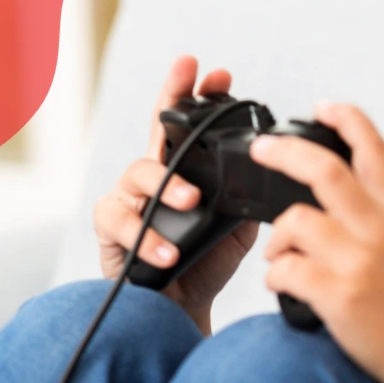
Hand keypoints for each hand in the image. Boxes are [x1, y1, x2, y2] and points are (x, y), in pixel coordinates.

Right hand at [92, 54, 259, 333]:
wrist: (183, 309)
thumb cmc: (207, 263)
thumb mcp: (236, 227)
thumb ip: (244, 198)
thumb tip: (271, 176)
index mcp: (188, 172)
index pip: (192, 127)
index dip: (200, 96)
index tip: (218, 74)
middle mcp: (156, 176)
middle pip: (159, 128)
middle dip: (172, 96)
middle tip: (191, 79)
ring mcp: (131, 198)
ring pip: (140, 172)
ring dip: (168, 185)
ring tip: (190, 200)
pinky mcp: (111, 227)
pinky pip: (122, 221)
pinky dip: (147, 238)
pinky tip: (169, 252)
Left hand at [251, 101, 383, 382]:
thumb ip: (382, 221)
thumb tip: (335, 200)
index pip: (375, 151)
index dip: (347, 120)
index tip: (324, 106)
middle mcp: (382, 230)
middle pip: (324, 169)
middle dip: (284, 152)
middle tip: (263, 151)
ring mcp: (360, 262)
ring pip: (295, 221)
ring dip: (277, 238)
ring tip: (280, 255)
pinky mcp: (339, 295)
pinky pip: (284, 270)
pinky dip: (275, 275)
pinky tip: (286, 285)